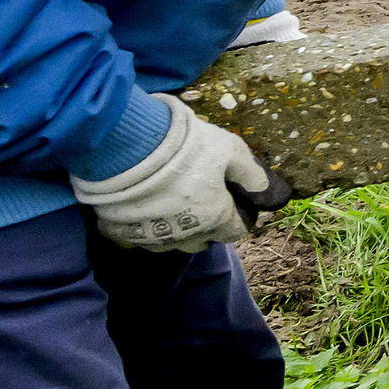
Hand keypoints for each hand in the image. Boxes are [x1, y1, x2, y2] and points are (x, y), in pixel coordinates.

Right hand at [68, 95, 260, 253]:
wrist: (129, 145)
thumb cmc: (186, 146)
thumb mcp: (229, 149)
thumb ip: (249, 172)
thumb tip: (264, 189)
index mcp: (215, 217)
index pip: (236, 232)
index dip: (239, 219)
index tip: (235, 205)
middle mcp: (186, 235)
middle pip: (204, 240)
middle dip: (208, 225)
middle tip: (203, 200)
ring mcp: (153, 237)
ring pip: (172, 243)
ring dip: (177, 229)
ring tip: (173, 205)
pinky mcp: (124, 233)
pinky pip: (139, 240)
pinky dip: (145, 229)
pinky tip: (144, 210)